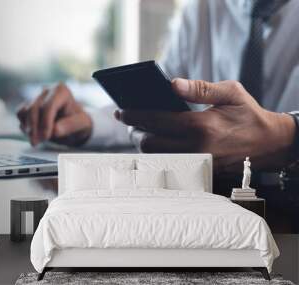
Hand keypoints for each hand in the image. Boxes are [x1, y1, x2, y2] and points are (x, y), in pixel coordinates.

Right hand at [17, 83, 92, 146]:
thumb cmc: (78, 121)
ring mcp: (36, 97)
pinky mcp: (28, 105)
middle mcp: (46, 91)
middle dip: (34, 128)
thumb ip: (70, 125)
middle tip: (36, 143)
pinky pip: (20, 114)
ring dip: (28, 128)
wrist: (73, 123)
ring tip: (36, 140)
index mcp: (61, 91)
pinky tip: (33, 134)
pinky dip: (24, 125)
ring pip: (24, 111)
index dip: (45, 123)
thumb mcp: (81, 123)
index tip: (46, 137)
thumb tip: (54, 130)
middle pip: (33, 108)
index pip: (48, 106)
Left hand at [115, 79, 295, 171]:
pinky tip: (158, 141)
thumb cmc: (249, 115)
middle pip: (150, 144)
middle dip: (135, 132)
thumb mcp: (231, 93)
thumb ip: (200, 88)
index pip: (157, 121)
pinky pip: (170, 163)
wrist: (270, 142)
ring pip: (157, 157)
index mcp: (202, 126)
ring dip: (145, 144)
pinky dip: (159, 153)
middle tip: (131, 122)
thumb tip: (173, 84)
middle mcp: (197, 148)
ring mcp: (198, 162)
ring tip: (142, 130)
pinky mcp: (201, 170)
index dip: (135, 116)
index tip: (121, 111)